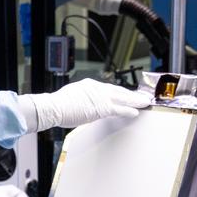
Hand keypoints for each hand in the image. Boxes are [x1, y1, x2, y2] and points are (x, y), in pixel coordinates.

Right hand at [20, 80, 149, 132]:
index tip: (127, 94)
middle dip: (131, 94)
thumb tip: (85, 107)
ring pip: (122, 98)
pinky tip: (136, 112)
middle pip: (118, 90)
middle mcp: (95, 87)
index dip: (120, 92)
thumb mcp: (71, 99)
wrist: (51, 108)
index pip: (108, 88)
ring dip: (135, 100)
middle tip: (142, 96)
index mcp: (88, 85)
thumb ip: (81, 101)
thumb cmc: (56, 106)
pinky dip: (128, 110)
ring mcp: (99, 97)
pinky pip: (119, 108)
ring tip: (145, 103)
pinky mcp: (101, 107)